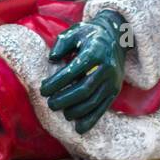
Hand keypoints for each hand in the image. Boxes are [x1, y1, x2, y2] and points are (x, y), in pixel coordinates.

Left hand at [40, 9, 127, 134]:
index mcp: (95, 51)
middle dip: (64, 100)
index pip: (73, 71)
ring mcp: (113, 80)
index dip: (56, 83)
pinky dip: (91, 120)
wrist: (116, 37)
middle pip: (83, 90)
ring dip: (75, 111)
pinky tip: (79, 128)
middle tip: (50, 104)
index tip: (43, 90)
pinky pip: (103, 108)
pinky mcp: (115, 90)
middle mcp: (106, 67)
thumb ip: (61, 44)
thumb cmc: (89, 35)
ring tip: (62, 112)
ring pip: (93, 101)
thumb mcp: (74, 31)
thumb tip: (52, 59)